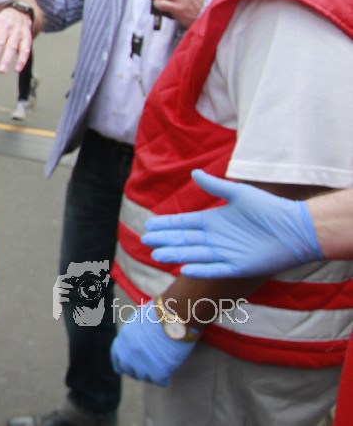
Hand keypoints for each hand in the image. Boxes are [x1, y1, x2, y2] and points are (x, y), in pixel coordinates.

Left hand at [0, 5, 32, 72]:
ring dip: (6, 60)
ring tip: (1, 70)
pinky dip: (21, 60)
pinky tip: (16, 69)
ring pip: (11, 47)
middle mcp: (5, 26)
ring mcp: (17, 32)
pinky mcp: (27, 37)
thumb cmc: (0, 24)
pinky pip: (25, 50)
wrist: (18, 12)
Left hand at [111, 301, 196, 384]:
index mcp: (122, 340)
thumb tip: (136, 342)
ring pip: (145, 378)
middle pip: (130, 372)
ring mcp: (142, 366)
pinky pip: (160, 382)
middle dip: (138, 371)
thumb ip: (133, 335)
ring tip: (162, 363)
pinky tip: (169, 368)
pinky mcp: (158, 372)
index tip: (127, 367)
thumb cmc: (159, 312)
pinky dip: (165, 377)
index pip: (116, 359)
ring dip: (152, 373)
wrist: (174, 315)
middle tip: (150, 367)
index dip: (122, 364)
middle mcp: (128, 355)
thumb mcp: (137, 321)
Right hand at [142, 169, 322, 278]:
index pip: (184, 223)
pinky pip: (215, 269)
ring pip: (194, 255)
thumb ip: (216, 186)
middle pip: (184, 240)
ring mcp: (225, 253)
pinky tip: (184, 269)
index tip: (149, 224)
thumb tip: (194, 172)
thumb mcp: (239, 193)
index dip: (167, 224)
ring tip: (156, 254)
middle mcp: (215, 238)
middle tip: (146, 240)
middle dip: (165, 240)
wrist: (295, 229)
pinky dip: (200, 269)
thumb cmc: (269, 209)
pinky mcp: (238, 267)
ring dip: (176, 255)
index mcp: (213, 221)